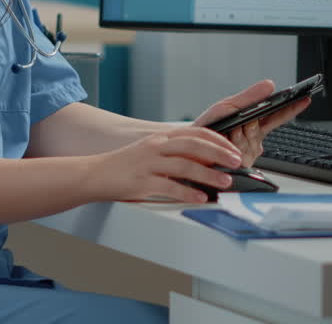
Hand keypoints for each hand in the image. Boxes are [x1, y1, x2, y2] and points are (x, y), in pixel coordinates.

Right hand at [89, 127, 243, 203]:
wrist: (94, 174)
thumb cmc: (125, 165)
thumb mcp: (151, 151)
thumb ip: (175, 153)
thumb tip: (206, 161)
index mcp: (161, 138)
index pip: (196, 133)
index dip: (218, 141)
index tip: (233, 150)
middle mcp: (156, 147)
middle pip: (194, 145)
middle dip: (219, 153)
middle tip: (236, 162)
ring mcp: (149, 164)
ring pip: (185, 166)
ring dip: (208, 174)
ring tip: (224, 182)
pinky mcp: (142, 182)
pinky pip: (169, 187)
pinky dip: (187, 193)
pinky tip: (200, 198)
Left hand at [192, 80, 311, 166]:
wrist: (188, 148)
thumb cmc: (207, 128)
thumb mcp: (227, 107)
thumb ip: (249, 97)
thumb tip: (270, 85)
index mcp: (253, 124)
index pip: (278, 116)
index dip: (292, 108)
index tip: (305, 98)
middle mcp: (254, 140)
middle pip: (263, 128)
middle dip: (253, 123)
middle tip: (243, 122)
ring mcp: (249, 154)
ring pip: (253, 139)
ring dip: (240, 133)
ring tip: (227, 132)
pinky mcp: (242, 165)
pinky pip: (243, 151)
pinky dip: (234, 143)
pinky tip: (227, 142)